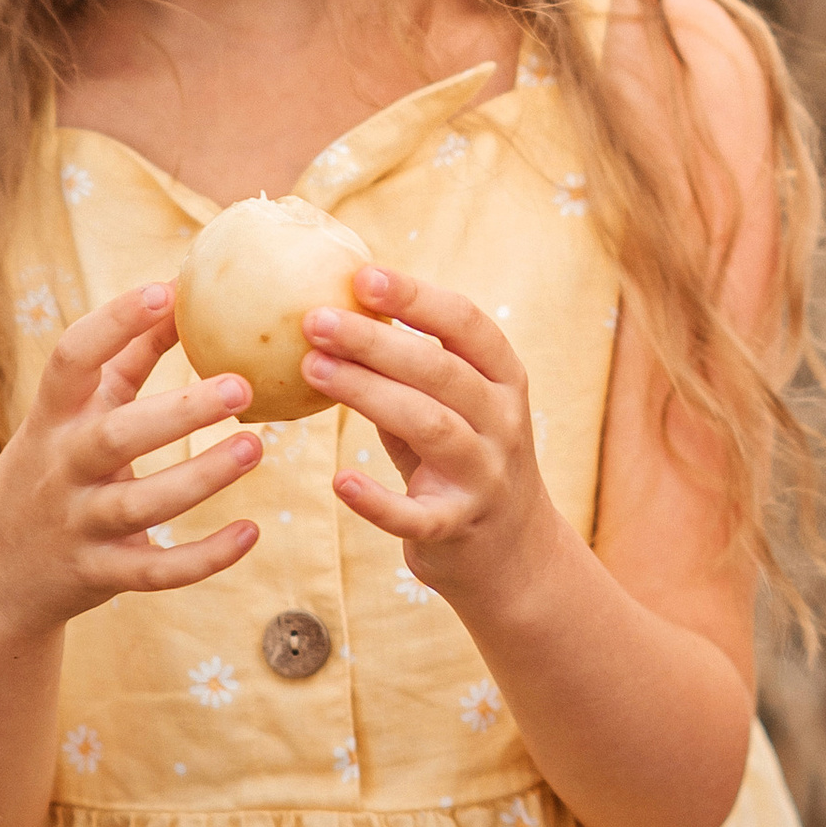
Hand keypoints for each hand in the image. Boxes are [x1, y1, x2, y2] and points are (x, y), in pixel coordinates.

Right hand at [0, 281, 261, 636]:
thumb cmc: (55, 463)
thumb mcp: (75, 410)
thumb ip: (127, 355)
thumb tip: (182, 290)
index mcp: (53, 416)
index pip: (72, 358)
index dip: (113, 321)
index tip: (164, 291)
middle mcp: (62, 468)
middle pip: (117, 437)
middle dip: (180, 413)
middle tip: (241, 385)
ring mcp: (79, 524)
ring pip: (142, 506)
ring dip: (201, 477)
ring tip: (255, 446)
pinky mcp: (101, 574)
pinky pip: (156, 571)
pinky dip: (204, 558)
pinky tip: (250, 532)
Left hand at [306, 268, 563, 617]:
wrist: (512, 551)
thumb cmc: (463, 454)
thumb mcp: (456, 404)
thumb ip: (412, 367)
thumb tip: (339, 308)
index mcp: (503, 378)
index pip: (466, 323)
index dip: (416, 296)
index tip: (363, 275)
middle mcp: (503, 421)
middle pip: (441, 371)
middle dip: (375, 341)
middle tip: (315, 320)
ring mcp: (485, 476)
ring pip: (430, 426)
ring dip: (368, 394)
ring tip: (312, 369)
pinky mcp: (457, 527)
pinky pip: (416, 514)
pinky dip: (377, 500)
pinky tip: (340, 481)